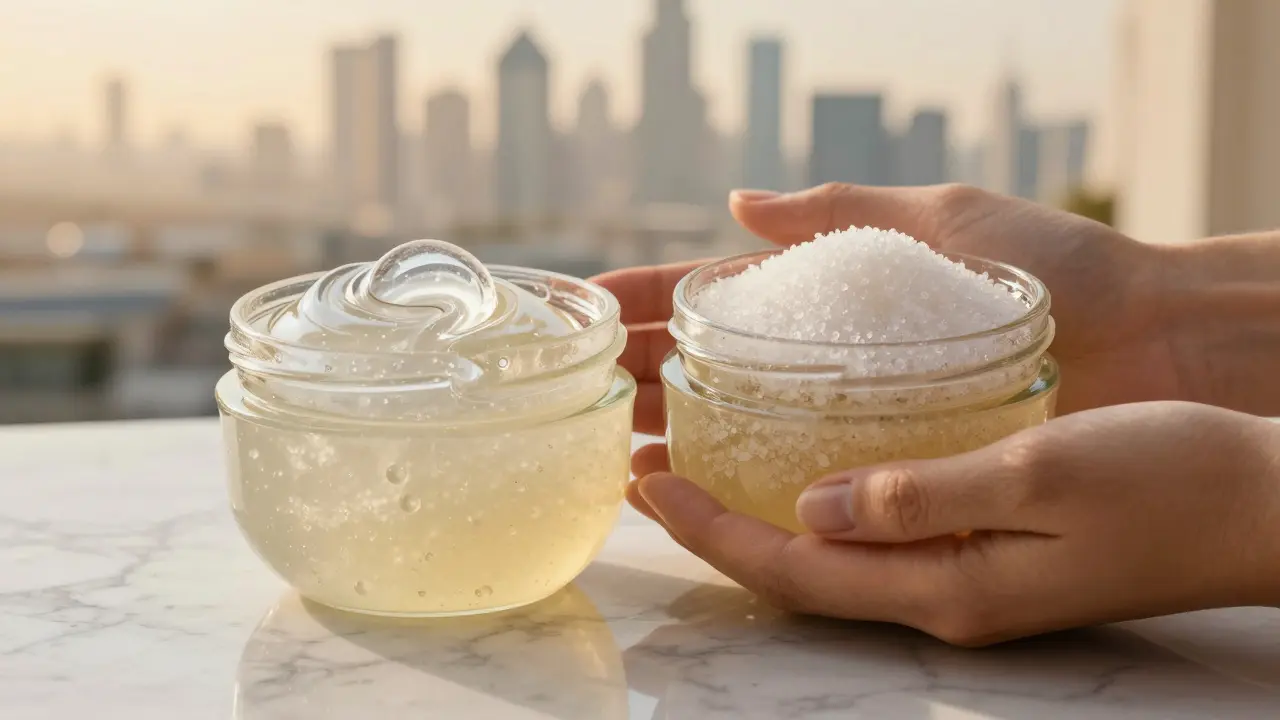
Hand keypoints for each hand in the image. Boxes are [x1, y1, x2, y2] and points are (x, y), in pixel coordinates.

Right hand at [593, 182, 1249, 435]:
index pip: (719, 295)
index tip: (590, 305)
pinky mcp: (896, 468)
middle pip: (713, 364)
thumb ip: (843, 211)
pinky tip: (696, 493)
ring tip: (616, 442)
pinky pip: (803, 481)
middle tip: (581, 382)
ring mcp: (861, 419)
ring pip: (741, 427)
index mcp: (839, 295)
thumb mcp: (944, 219)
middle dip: (641, 367)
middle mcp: (837, 363)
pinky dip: (743, 486)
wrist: (1157, 340)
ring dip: (673, 430)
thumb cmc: (1061, 270)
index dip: (650, 297)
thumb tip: (740, 203)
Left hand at [627, 402, 1279, 644]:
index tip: (647, 485)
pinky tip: (801, 475)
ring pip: (833, 561)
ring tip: (699, 469)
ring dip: (759, 520)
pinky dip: (822, 512)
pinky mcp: (990, 557)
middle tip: (648, 474)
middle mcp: (944, 598)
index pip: (795, 569)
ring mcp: (968, 583)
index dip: (712, 532)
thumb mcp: (1036, 474)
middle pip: (799, 574)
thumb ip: (918, 495)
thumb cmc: (1167, 479)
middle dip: (715, 530)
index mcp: (945, 587)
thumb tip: (809, 507)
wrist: (1258, 502)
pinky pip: (879, 542)